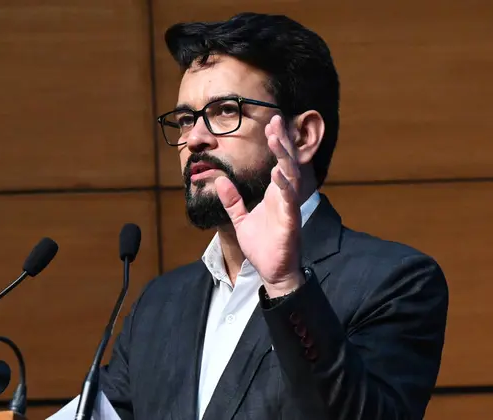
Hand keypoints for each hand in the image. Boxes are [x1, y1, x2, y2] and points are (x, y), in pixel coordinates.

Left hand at [215, 114, 304, 296]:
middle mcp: (284, 197)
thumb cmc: (261, 246)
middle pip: (287, 163)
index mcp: (275, 195)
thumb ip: (232, 200)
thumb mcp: (241, 219)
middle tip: (276, 119)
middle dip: (282, 141)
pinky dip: (284, 186)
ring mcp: (289, 208)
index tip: (270, 123)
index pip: (278, 162)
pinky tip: (279, 173)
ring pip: (290, 177)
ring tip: (276, 138)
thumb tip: (220, 181)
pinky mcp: (290, 223)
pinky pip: (289, 201)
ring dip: (284, 157)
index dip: (276, 143)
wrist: (271, 272)